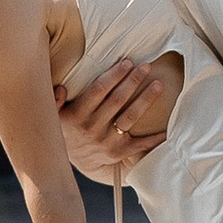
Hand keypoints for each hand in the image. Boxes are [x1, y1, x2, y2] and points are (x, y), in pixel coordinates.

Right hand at [56, 55, 177, 180]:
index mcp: (78, 114)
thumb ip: (54, 99)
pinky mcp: (118, 153)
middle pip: (117, 100)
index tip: (127, 62)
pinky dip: (154, 137)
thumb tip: (61, 88)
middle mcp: (93, 127)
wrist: (71, 161)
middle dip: (133, 81)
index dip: (114, 76)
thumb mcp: (54, 114)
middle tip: (146, 66)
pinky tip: (167, 127)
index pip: (99, 90)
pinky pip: (139, 144)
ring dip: (145, 100)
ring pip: (130, 118)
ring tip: (158, 84)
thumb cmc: (67, 127)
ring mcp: (106, 141)